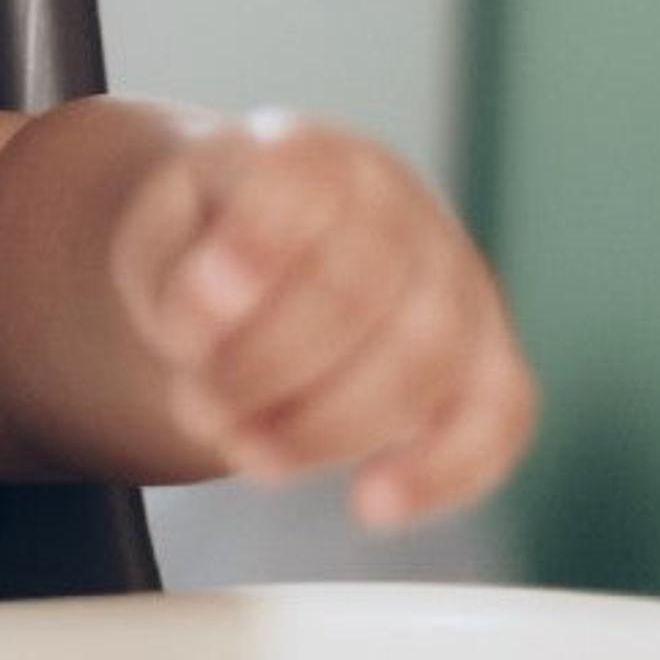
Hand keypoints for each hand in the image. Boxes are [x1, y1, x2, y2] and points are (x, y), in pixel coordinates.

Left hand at [113, 111, 537, 528]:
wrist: (260, 252)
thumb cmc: (207, 243)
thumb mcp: (158, 234)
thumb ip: (168, 270)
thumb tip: (200, 331)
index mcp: (307, 155)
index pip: (302, 185)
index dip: (250, 255)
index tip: (183, 329)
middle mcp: (397, 208)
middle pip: (362, 288)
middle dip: (267, 368)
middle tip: (198, 411)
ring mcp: (456, 279)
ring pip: (429, 357)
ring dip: (331, 428)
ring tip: (248, 454)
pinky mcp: (488, 357)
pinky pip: (501, 414)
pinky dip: (445, 468)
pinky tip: (373, 504)